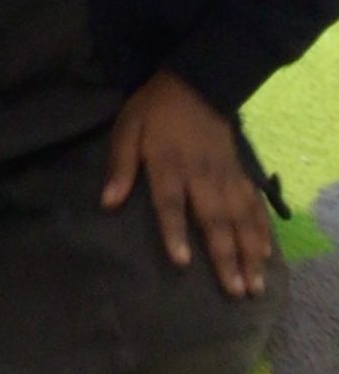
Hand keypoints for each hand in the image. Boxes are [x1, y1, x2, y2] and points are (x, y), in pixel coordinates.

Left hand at [101, 71, 272, 298]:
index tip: (182, 262)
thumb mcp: (127, 129)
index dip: (175, 232)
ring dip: (249, 252)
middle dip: (225, 256)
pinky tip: (266, 254)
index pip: (171, 204)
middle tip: (234, 290)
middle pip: (214, 219)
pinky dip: (261, 230)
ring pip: (240, 218)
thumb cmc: (154, 110)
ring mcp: (225, 176)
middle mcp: (201, 175)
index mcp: (168, 165)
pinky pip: (254, 205)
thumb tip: (107, 202)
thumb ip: (120, 166)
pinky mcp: (240, 173)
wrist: (197, 83)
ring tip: (254, 283)